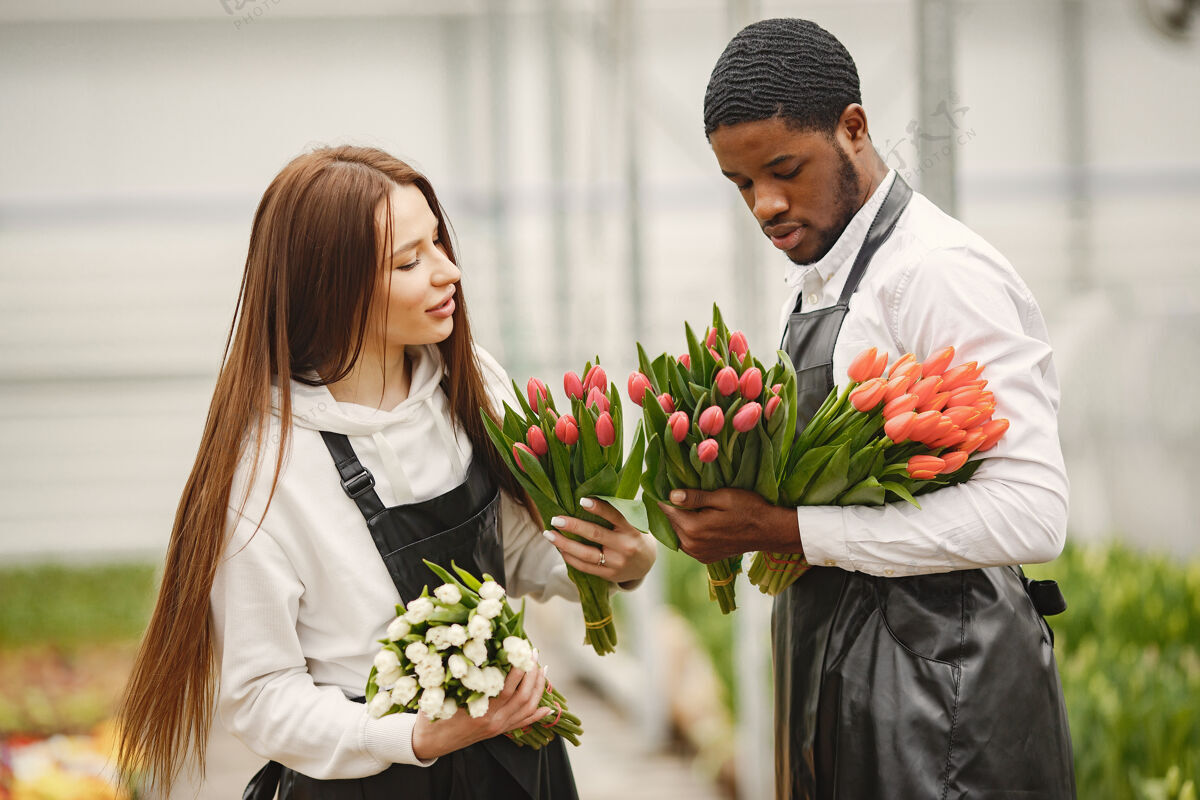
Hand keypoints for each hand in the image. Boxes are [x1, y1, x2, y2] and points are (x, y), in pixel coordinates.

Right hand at [410, 658, 548, 759]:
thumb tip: (471, 648)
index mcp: (481, 712)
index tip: (522, 649)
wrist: (428, 743)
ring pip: (527, 709)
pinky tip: (549, 706)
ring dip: (538, 688)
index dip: (518, 668)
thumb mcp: (440, 694)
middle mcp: (494, 721)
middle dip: (532, 673)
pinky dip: (537, 714)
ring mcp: (498, 728)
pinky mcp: (498, 732)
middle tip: (533, 653)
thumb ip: (457, 676)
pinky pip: (523, 723)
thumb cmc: (432, 716)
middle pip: (523, 696)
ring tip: (542, 669)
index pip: (507, 687)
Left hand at [543, 497, 656, 585]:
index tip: (582, 500)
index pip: (615, 516)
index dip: (599, 508)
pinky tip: (559, 548)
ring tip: (549, 534)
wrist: (645, 564)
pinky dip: (570, 557)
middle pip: (595, 535)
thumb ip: (615, 513)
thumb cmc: (633, 535)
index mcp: (632, 530)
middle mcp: (625, 547)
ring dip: (564, 544)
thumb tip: (585, 498)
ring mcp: (616, 563)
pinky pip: (585, 567)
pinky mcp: (609, 575)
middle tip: (555, 519)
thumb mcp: (632, 523)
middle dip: (573, 526)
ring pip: (586, 554)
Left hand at [659, 488, 802, 563]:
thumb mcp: (723, 497)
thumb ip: (695, 498)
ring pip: (679, 533)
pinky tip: (699, 520)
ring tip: (690, 505)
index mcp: (693, 529)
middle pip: (671, 523)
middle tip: (678, 492)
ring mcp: (698, 554)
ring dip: (681, 521)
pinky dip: (690, 532)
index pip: (667, 510)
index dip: (664, 496)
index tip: (664, 484)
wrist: (769, 531)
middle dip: (673, 508)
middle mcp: (692, 545)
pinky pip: (689, 542)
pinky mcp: (706, 558)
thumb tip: (671, 495)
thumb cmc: (749, 509)